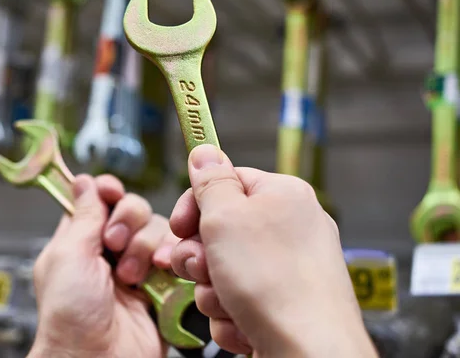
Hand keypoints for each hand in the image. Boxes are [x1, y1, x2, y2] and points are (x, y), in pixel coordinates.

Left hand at [28, 174, 177, 357]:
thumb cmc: (70, 317)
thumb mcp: (68, 257)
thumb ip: (83, 216)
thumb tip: (83, 181)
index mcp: (79, 241)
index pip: (98, 200)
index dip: (108, 192)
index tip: (111, 192)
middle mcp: (109, 251)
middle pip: (132, 209)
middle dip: (128, 222)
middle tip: (114, 245)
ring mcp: (136, 266)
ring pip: (156, 229)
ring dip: (146, 246)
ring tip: (132, 275)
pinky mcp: (160, 284)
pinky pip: (174, 254)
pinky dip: (170, 257)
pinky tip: (161, 270)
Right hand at [170, 145, 377, 356]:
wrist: (307, 350)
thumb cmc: (273, 282)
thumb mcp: (226, 218)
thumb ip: (210, 181)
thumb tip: (205, 150)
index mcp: (282, 196)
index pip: (226, 181)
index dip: (195, 203)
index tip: (179, 225)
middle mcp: (288, 228)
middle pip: (220, 229)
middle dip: (201, 255)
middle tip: (204, 268)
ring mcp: (286, 268)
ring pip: (223, 269)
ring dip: (213, 289)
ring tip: (229, 302)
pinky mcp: (281, 302)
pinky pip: (237, 299)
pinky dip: (231, 314)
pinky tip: (244, 322)